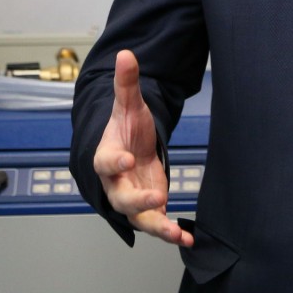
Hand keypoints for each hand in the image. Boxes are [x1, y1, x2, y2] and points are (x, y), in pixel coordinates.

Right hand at [92, 49, 192, 246]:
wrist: (128, 149)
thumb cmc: (125, 129)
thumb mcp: (129, 105)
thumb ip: (127, 83)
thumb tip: (126, 54)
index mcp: (107, 156)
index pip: (105, 161)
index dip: (113, 161)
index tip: (125, 158)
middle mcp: (116, 183)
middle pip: (120, 198)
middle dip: (136, 200)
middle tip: (155, 196)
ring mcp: (132, 198)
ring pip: (139, 218)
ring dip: (157, 226)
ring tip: (174, 232)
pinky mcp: (149, 208)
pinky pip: (157, 224)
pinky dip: (171, 233)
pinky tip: (187, 239)